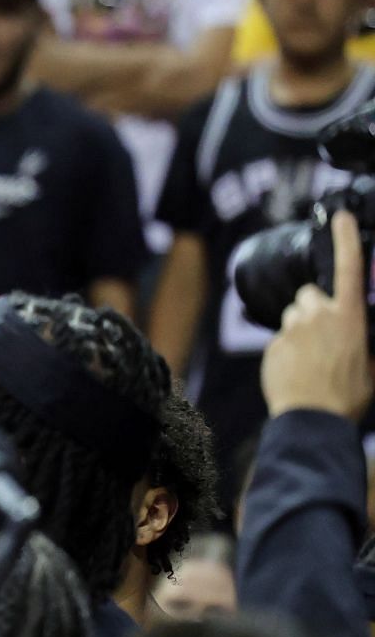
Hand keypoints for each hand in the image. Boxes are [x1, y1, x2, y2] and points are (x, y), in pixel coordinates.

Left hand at [262, 210, 373, 418]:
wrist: (313, 419)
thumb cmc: (349, 395)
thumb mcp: (372, 364)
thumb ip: (365, 340)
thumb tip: (358, 334)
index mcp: (350, 316)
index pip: (350, 268)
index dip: (346, 239)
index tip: (341, 217)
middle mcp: (319, 315)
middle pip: (310, 296)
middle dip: (314, 309)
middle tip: (325, 338)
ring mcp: (292, 328)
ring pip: (293, 316)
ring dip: (300, 329)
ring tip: (312, 359)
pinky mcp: (272, 344)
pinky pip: (280, 338)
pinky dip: (287, 350)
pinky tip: (297, 371)